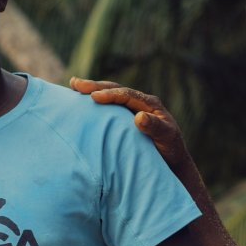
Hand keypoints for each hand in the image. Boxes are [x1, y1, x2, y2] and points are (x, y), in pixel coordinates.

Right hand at [69, 77, 189, 169]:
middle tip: (75, 83)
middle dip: (95, 86)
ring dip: (93, 91)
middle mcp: (140, 103)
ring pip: (110, 96)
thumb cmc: (170, 151)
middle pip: (115, 90)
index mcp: (150, 104)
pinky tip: (82, 102)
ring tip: (74, 85)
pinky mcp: (125, 118)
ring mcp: (132, 109)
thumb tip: (139, 117)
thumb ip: (155, 127)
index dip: (110, 95)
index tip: (94, 97)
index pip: (127, 95)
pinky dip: (95, 103)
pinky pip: (109, 108)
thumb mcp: (166, 138)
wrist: (172, 162)